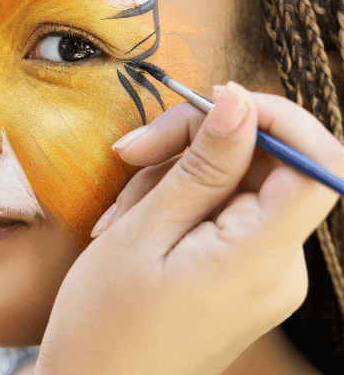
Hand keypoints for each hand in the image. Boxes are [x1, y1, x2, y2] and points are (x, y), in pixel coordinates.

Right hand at [33, 82, 341, 374]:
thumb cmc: (106, 321)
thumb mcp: (145, 232)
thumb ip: (202, 167)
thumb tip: (240, 102)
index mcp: (261, 259)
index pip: (318, 164)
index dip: (276, 118)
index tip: (213, 104)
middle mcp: (280, 268)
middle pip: (265, 166)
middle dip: (196, 146)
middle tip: (131, 153)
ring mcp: (264, 275)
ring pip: (235, 185)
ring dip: (173, 180)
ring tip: (121, 215)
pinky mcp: (243, 277)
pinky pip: (223, 215)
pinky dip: (178, 205)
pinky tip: (134, 225)